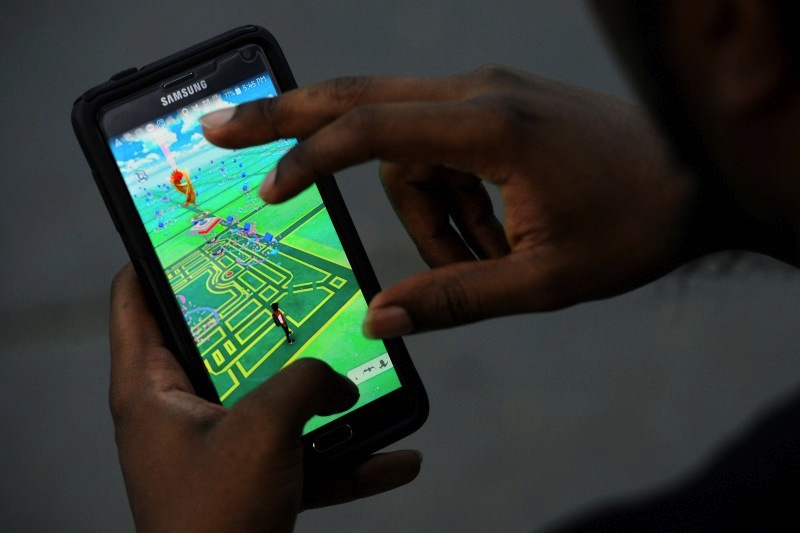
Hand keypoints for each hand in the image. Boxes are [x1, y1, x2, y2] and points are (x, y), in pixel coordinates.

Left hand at [109, 264, 420, 531]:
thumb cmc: (213, 520)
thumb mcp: (263, 429)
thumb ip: (308, 383)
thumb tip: (342, 380)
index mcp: (151, 388)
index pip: (135, 298)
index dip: (159, 256)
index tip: (197, 230)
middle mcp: (178, 412)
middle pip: (219, 343)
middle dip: (266, 320)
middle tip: (300, 288)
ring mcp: (217, 447)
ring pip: (272, 401)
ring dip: (321, 396)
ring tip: (362, 374)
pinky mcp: (251, 480)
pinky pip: (302, 457)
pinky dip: (344, 457)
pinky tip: (394, 457)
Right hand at [201, 66, 699, 337]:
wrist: (699, 177)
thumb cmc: (634, 225)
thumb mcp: (546, 280)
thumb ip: (456, 298)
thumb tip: (379, 318)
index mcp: (492, 128)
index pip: (372, 129)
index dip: (308, 156)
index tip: (266, 185)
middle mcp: (482, 95)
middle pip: (362, 97)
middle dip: (292, 116)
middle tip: (227, 125)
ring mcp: (490, 95)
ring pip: (408, 149)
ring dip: (425, 210)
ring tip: (483, 255)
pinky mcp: (499, 107)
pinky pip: (441, 149)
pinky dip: (447, 197)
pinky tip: (493, 232)